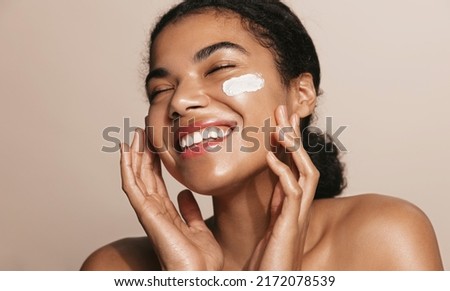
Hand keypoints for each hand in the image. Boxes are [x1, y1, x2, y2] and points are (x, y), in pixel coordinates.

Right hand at [120, 128, 222, 269]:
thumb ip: (191, 211)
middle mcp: (153, 210)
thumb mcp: (199, 228)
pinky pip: (132, 187)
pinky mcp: (146, 214)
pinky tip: (126, 151)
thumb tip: (185, 194)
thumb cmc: (200, 259)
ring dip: (133, 155)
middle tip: (142, 131)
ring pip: (136, 177)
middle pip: (144, 176)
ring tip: (134, 134)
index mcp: (165, 213)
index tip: (155, 143)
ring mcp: (147, 212)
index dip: (154, 162)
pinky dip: (127, 168)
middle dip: (142, 153)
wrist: (199, 275)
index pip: (156, 182)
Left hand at [248, 105, 319, 269]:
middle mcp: (298, 207)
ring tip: (281, 126)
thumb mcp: (268, 227)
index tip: (280, 120)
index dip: (288, 142)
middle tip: (284, 109)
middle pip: (303, 162)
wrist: (272, 284)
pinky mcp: (291, 226)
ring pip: (305, 173)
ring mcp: (297, 216)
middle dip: (294, 135)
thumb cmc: (267, 262)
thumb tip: (263, 189)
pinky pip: (291, 194)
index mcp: (290, 205)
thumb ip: (270, 207)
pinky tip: (270, 159)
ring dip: (294, 149)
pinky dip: (283, 174)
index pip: (293, 165)